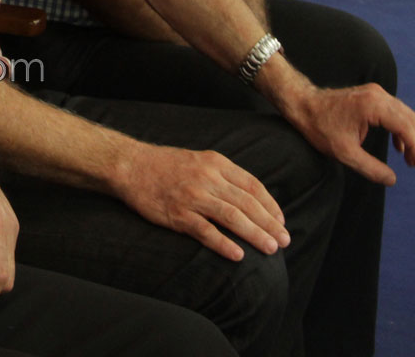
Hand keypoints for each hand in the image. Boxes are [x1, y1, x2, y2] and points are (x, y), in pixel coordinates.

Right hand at [109, 141, 290, 262]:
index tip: (281, 221)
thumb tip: (250, 197)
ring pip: (232, 217)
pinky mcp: (177, 214)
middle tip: (284, 241)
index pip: (252, 186)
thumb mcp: (199, 160)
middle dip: (269, 224)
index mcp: (216, 163)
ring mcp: (192, 196)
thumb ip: (223, 175)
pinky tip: (238, 255)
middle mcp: (207, 178)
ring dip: (255, 234)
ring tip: (270, 248)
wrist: (130, 165)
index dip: (270, 205)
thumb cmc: (166, 165)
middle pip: (247, 203)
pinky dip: (224, 244)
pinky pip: (205, 231)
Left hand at [288, 83, 414, 184]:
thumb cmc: (319, 127)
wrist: (302, 104)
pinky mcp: (371, 95)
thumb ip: (370, 168)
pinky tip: (398, 146)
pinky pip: (394, 111)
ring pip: (404, 114)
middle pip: (409, 119)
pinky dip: (400, 128)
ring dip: (410, 136)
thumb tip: (392, 180)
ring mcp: (375, 93)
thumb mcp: (344, 153)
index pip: (406, 127)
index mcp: (373, 106)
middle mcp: (378, 95)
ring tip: (410, 160)